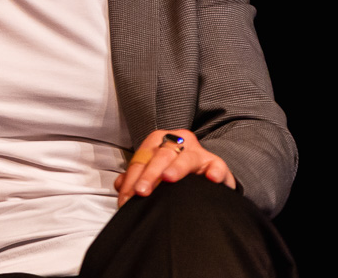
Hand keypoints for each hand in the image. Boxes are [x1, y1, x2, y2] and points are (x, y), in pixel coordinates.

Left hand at [115, 128, 235, 207]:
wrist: (202, 174)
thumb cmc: (172, 172)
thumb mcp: (153, 172)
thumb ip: (135, 176)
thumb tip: (120, 184)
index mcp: (160, 141)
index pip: (142, 158)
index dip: (132, 178)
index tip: (126, 198)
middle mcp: (179, 142)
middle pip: (161, 156)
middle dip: (149, 175)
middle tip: (141, 192)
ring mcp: (198, 152)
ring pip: (186, 158)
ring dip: (176, 168)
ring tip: (168, 178)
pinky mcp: (216, 164)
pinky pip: (217, 165)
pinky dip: (215, 172)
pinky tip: (210, 178)